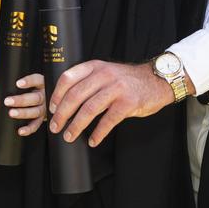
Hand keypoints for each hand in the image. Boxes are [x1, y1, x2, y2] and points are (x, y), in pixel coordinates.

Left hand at [0, 72, 45, 134]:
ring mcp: (44, 108)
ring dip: (23, 113)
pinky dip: (29, 129)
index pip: (36, 80)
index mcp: (40, 83)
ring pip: (36, 111)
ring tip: (11, 113)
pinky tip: (20, 130)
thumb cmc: (30, 90)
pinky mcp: (42, 119)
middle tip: (8, 101)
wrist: (45, 101)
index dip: (28, 81)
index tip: (18, 83)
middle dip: (21, 100)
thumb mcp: (19, 83)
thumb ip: (3, 82)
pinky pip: (36, 125)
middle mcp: (44, 95)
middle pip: (35, 97)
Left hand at [47, 61, 170, 146]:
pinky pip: (108, 121)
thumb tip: (65, 100)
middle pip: (75, 95)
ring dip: (76, 125)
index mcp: (95, 67)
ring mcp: (116, 89)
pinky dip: (98, 133)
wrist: (156, 80)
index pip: (68, 78)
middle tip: (55, 127)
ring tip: (69, 136)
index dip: (57, 94)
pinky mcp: (128, 103)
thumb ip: (89, 81)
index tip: (52, 108)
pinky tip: (93, 141)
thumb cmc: (127, 80)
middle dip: (62, 114)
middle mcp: (104, 75)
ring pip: (89, 109)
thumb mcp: (106, 72)